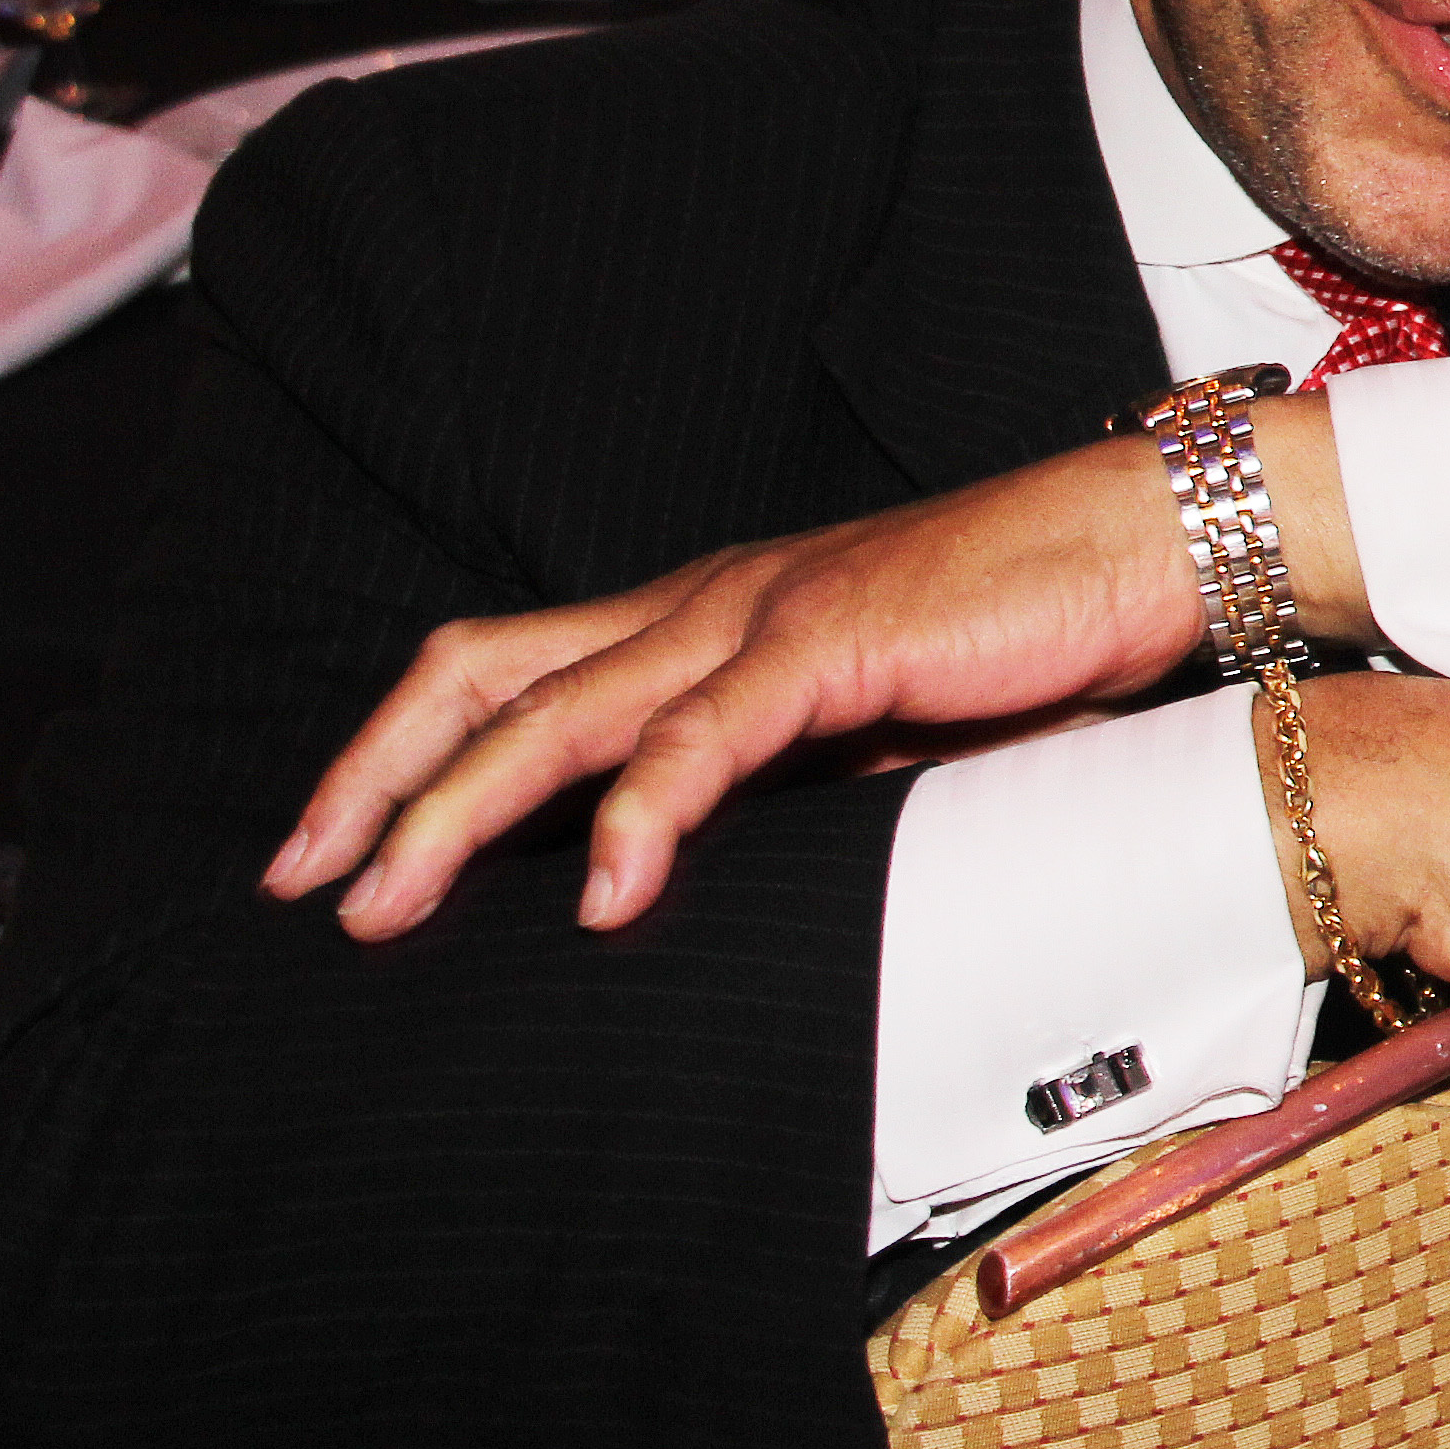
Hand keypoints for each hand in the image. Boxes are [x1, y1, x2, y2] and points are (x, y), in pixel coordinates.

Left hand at [265, 425, 1337, 935]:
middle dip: (374, 781)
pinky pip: (705, 738)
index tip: (332, 850)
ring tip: (390, 906)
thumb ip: (782, 781)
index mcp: (706, 617)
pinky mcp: (831, 639)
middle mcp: (703, 601)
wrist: (1148, 542)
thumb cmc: (1030, 638)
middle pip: (482, 675)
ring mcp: (758, 613)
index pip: (506, 669)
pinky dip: (639, 818)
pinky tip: (606, 894)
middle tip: (301, 884)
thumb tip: (696, 869)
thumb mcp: (875, 731)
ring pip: (556, 712)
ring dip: (454, 814)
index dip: (401, 753)